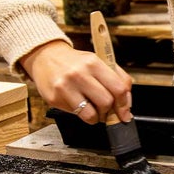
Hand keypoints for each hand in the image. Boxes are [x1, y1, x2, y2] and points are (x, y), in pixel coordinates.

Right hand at [20, 40, 134, 124]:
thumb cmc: (75, 62)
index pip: (118, 88)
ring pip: (91, 114)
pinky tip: (80, 106)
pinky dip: (82, 115)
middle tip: (106, 110)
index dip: (124, 104)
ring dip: (96, 117)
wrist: (46, 56)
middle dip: (109, 111)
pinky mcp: (54, 98)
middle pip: (106, 102)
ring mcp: (65, 87)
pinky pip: (76, 115)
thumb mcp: (97, 61)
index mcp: (93, 63)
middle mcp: (79, 74)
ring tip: (93, 110)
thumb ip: (116, 78)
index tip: (125, 113)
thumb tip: (126, 103)